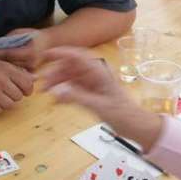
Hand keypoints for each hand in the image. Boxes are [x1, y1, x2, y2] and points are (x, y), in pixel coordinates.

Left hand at [0, 29, 48, 70]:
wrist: (49, 43)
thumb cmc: (34, 35)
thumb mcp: (20, 32)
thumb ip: (9, 39)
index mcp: (27, 52)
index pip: (6, 54)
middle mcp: (29, 62)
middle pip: (6, 64)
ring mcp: (30, 68)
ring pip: (10, 69)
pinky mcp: (29, 72)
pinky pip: (15, 71)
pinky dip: (6, 69)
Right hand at [0, 55, 34, 113]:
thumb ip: (17, 71)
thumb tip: (34, 79)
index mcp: (6, 69)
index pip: (27, 84)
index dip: (28, 89)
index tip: (24, 91)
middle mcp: (1, 79)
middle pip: (19, 96)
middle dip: (14, 96)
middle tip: (7, 92)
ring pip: (10, 105)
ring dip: (5, 102)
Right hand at [40, 47, 162, 149]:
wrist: (137, 126)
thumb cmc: (123, 114)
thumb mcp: (99, 106)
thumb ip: (77, 98)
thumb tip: (55, 92)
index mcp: (99, 72)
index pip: (77, 56)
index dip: (61, 53)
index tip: (45, 56)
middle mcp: (95, 75)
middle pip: (71, 67)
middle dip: (56, 72)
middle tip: (43, 85)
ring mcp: (93, 84)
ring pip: (70, 77)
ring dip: (58, 83)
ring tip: (46, 93)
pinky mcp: (91, 93)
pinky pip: (74, 88)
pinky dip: (64, 92)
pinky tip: (56, 100)